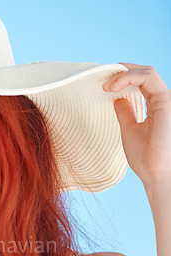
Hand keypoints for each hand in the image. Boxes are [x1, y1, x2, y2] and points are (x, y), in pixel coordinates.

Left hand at [102, 63, 170, 187]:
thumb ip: (125, 112)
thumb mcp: (129, 130)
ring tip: (105, 84)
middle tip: (102, 77)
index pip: (141, 81)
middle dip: (122, 71)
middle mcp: (162, 99)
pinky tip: (112, 87)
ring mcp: (166, 99)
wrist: (155, 172)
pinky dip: (128, 77)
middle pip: (145, 72)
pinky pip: (148, 78)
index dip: (123, 77)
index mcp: (156, 105)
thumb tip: (117, 99)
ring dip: (123, 73)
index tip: (103, 83)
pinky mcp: (165, 101)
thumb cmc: (145, 157)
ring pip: (147, 72)